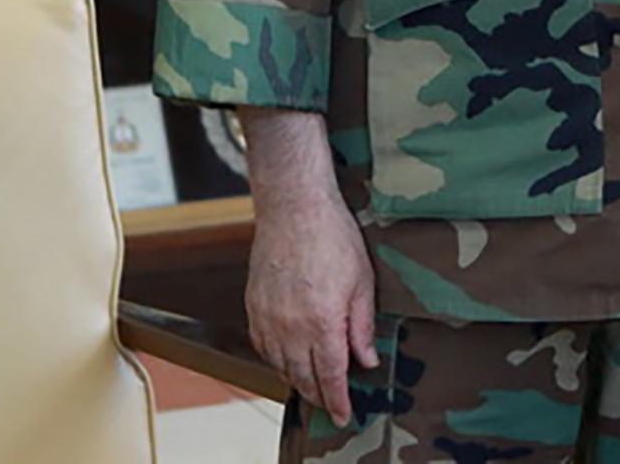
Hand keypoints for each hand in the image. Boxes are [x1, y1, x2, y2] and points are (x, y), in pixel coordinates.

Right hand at [240, 109, 378, 425]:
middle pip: (302, 377)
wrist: (293, 206)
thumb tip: (365, 360)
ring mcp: (267, 318)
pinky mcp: (253, 306)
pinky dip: (276, 361)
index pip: (329, 376)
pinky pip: (263, 347)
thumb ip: (361, 326)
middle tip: (332, 405)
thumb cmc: (333, 237)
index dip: (338, 400)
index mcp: (321, 322)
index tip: (344, 414)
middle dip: (319, 396)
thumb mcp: (362, 281)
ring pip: (280, 366)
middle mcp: (290, 327)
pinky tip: (287, 360)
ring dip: (297, 381)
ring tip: (312, 387)